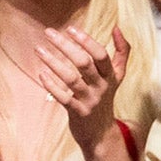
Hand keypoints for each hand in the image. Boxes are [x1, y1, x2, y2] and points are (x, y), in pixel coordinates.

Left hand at [36, 24, 129, 152]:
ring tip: (39, 49)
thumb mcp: (118, 76)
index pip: (100, 54)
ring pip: (71, 79)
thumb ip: (122, 52)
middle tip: (48, 32)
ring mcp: (90, 100)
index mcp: (110, 75)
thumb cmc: (106, 98)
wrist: (102, 133)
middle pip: (83, 63)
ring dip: (53, 62)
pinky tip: (41, 73)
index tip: (70, 28)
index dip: (86, 40)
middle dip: (65, 46)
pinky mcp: (78, 113)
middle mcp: (101, 87)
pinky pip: (63, 98)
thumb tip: (116, 27)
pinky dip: (51, 85)